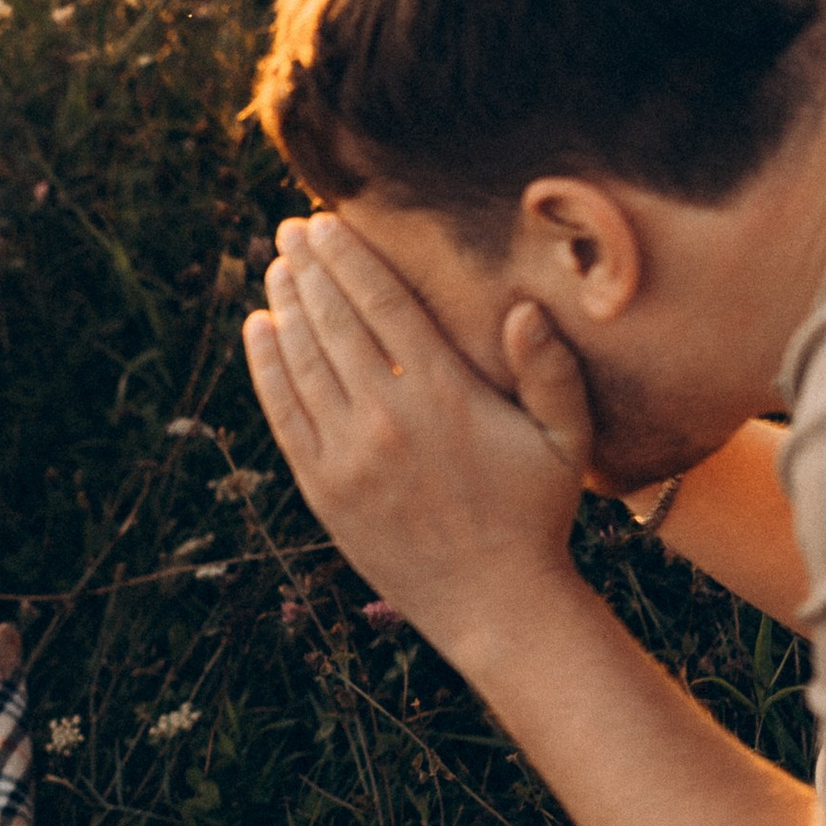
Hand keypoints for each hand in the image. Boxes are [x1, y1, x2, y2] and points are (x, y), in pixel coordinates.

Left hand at [242, 215, 589, 664]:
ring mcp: (348, 454)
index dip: (349, 257)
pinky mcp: (322, 488)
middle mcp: (387, 417)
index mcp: (443, 393)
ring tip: (276, 267)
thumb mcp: (566, 439)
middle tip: (289, 229)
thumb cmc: (536, 513)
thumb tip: (522, 308)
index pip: (382, 302)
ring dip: (285, 306)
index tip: (326, 222)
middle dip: (309, 268)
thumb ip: (551, 370)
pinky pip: (283, 412)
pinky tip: (259, 330)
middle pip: (334, 320)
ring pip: (302, 360)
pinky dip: (266, 366)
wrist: (493, 603)